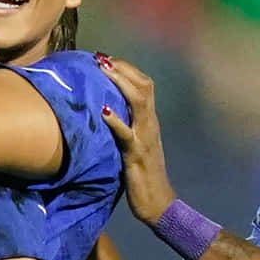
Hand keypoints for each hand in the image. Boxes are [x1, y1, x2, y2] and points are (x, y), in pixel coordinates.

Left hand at [96, 55, 176, 222]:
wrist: (157, 202)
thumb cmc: (143, 175)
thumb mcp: (135, 145)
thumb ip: (127, 127)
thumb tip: (107, 112)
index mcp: (149, 121)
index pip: (144, 85)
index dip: (127, 69)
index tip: (106, 58)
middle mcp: (150, 125)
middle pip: (143, 86)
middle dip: (123, 69)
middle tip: (102, 58)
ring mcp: (145, 138)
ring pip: (138, 102)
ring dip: (120, 84)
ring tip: (103, 70)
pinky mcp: (137, 155)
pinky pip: (127, 135)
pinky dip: (116, 121)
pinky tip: (104, 111)